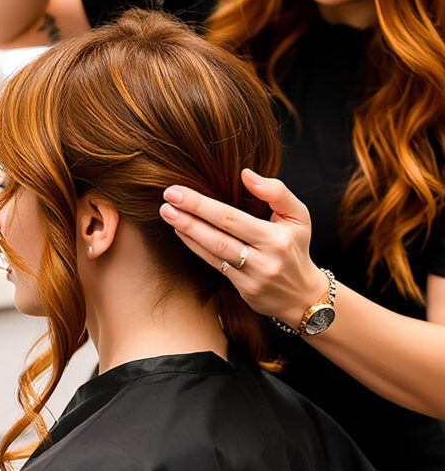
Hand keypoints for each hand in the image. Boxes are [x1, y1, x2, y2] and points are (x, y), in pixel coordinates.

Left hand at [159, 169, 327, 326]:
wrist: (304, 295)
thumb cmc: (295, 247)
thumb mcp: (298, 215)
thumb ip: (276, 191)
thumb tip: (246, 174)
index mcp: (277, 237)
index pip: (231, 218)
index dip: (202, 204)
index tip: (178, 191)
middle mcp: (264, 259)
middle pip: (219, 234)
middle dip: (189, 216)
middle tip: (166, 200)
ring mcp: (253, 277)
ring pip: (214, 251)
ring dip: (187, 231)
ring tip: (168, 214)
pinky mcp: (244, 290)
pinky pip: (215, 265)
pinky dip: (196, 247)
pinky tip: (182, 233)